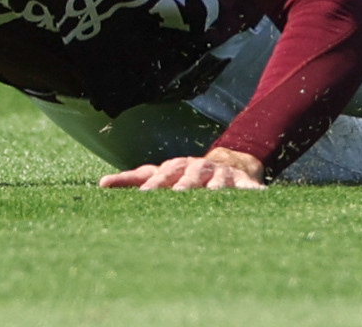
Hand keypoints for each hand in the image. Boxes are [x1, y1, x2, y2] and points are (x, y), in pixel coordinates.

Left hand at [98, 147, 265, 189]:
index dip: (154, 185)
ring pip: (218, 184)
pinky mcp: (243, 182)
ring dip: (216, 190)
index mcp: (176, 167)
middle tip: (177, 198)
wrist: (227, 162)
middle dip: (183, 188)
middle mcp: (197, 169)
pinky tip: (260, 196)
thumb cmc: (185, 175)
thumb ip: (133, 180)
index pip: (161, 175)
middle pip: (189, 179)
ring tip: (214, 197)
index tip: (144, 196)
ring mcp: (221, 176)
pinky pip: (250, 189)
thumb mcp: (161, 174)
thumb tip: (101, 185)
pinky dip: (255, 193)